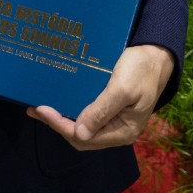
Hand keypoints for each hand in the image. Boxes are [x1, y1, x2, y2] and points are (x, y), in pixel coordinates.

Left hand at [27, 44, 174, 149]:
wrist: (156, 54)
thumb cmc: (141, 70)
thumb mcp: (122, 89)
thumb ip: (102, 111)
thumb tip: (80, 133)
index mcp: (124, 131)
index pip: (85, 138)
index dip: (61, 126)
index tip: (42, 110)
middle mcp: (117, 131)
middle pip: (81, 137)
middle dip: (57, 125)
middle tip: (36, 109)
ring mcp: (114, 121)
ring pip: (81, 127)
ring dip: (61, 119)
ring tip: (40, 108)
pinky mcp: (110, 109)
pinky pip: (86, 116)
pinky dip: (69, 111)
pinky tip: (57, 102)